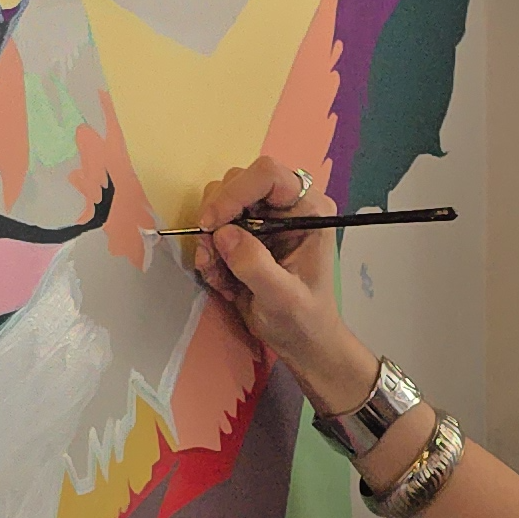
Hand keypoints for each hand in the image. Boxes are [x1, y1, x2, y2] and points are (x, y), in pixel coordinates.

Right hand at [190, 157, 374, 411]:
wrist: (302, 342)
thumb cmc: (303, 320)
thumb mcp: (283, 298)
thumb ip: (255, 265)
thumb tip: (223, 234)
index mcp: (309, 210)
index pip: (268, 175)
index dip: (235, 193)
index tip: (212, 225)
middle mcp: (287, 206)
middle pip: (237, 182)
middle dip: (216, 219)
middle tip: (212, 258)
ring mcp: (265, 217)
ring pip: (219, 202)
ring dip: (209, 240)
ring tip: (219, 275)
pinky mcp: (247, 233)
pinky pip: (213, 227)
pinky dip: (209, 253)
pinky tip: (222, 280)